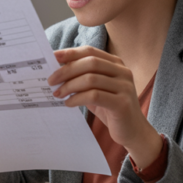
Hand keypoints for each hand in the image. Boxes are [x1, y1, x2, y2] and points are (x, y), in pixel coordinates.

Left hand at [47, 47, 161, 167]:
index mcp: (116, 64)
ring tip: (58, 94)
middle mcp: (123, 72)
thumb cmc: (109, 108)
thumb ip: (82, 78)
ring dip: (70, 86)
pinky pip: (94, 96)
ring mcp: (124, 87)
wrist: (131, 131)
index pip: (90, 51)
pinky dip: (77, 98)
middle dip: (67, 70)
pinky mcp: (122, 103)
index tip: (52, 57)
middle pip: (90, 63)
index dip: (71, 53)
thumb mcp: (95, 89)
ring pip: (91, 79)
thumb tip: (56, 70)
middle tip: (51, 81)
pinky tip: (69, 103)